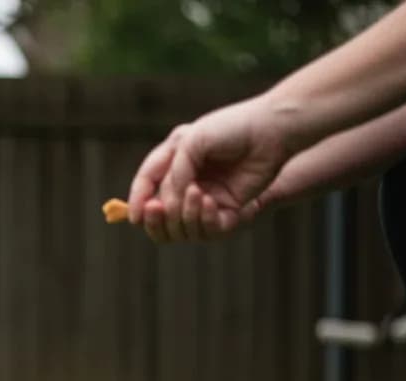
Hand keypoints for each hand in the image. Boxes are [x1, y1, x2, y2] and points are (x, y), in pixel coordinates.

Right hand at [128, 96, 293, 242]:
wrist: (271, 131)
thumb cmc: (231, 128)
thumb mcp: (192, 142)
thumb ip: (174, 170)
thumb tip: (166, 201)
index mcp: (175, 160)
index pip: (147, 184)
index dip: (137, 200)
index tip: (134, 215)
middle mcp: (189, 180)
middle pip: (160, 212)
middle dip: (157, 214)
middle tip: (157, 208)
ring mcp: (208, 195)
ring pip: (183, 223)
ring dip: (184, 213)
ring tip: (198, 193)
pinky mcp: (228, 207)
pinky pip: (210, 227)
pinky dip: (206, 218)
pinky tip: (212, 201)